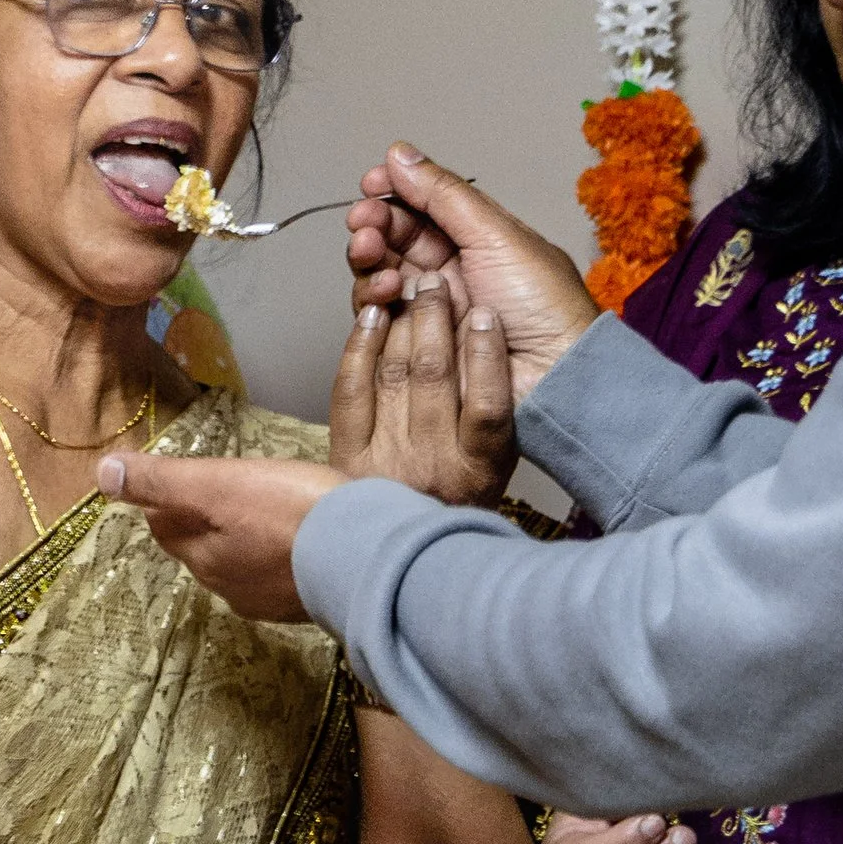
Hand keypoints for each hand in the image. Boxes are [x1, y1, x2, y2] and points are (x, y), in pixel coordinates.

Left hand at [97, 450, 340, 623]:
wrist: (367, 556)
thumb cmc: (289, 511)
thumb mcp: (218, 485)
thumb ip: (161, 481)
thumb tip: (101, 475)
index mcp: (201, 558)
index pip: (164, 527)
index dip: (168, 498)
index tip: (185, 476)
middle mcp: (228, 587)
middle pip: (200, 548)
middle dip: (204, 520)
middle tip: (225, 488)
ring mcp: (269, 600)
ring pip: (240, 563)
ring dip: (243, 540)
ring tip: (262, 510)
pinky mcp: (306, 603)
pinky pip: (278, 577)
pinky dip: (278, 557)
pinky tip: (297, 544)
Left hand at [329, 278, 515, 504]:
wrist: (402, 560)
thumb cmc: (455, 503)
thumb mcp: (493, 471)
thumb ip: (494, 421)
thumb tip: (487, 343)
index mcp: (479, 472)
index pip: (487, 409)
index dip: (485, 356)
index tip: (484, 315)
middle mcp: (432, 468)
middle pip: (435, 380)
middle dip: (436, 320)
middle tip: (437, 283)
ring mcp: (386, 462)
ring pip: (394, 376)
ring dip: (401, 324)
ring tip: (408, 288)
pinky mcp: (348, 456)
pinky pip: (351, 391)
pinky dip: (360, 348)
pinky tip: (370, 316)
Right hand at [345, 148, 594, 400]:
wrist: (554, 376)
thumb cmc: (544, 307)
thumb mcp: (497, 235)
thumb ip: (444, 194)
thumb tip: (400, 154)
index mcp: (479, 237)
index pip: (425, 204)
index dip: (396, 190)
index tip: (373, 182)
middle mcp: (453, 269)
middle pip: (396, 236)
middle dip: (375, 222)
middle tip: (365, 222)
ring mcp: (433, 306)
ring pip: (381, 272)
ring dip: (370, 257)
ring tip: (372, 255)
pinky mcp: (417, 342)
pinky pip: (379, 315)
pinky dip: (373, 296)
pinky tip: (386, 290)